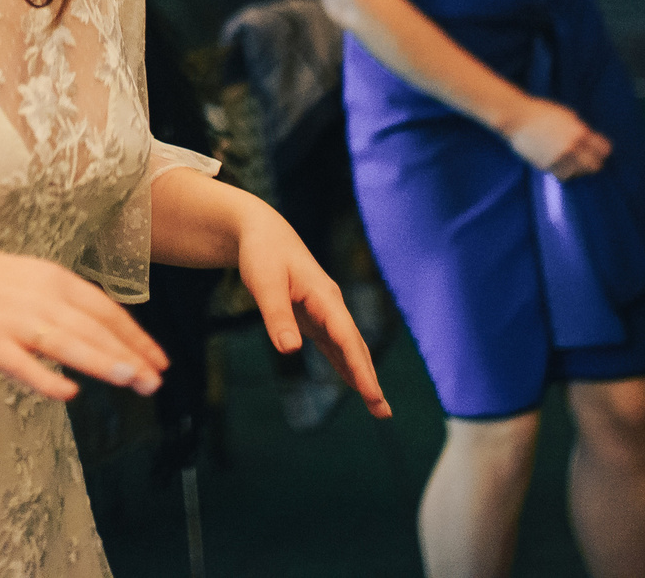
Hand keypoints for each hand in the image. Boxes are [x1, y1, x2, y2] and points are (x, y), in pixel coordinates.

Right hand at [0, 234, 169, 401]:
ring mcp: (14, 321)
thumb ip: (62, 304)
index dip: (135, 337)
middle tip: (156, 382)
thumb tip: (98, 333)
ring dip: (102, 362)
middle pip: (93, 329)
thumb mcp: (28, 278)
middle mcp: (39, 298)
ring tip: (132, 380)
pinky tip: (69, 394)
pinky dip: (47, 379)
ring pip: (67, 343)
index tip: (158, 360)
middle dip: (129, 356)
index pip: (105, 310)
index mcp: (52, 279)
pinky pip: (23, 365)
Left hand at [233, 214, 390, 419]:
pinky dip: (344, 363)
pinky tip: (352, 381)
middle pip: (354, 346)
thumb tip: (290, 350)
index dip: (361, 368)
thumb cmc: (262, 253)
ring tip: (376, 405)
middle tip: (383, 413)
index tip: (372, 394)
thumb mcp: (264, 283)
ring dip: (361, 374)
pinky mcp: (313, 314)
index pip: (347, 338)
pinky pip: (334, 344)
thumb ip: (277, 316)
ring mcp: (324, 310)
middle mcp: (330, 305)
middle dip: (369, 379)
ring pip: (347, 347)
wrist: (261, 230)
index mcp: (324, 296)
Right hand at [504, 98, 609, 179]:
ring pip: (577, 173)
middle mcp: (572, 146)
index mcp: (579, 131)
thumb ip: (578, 127)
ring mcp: (559, 157)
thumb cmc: (540, 112)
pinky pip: (562, 174)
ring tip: (575, 168)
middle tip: (591, 165)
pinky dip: (563, 172)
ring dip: (577, 170)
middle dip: (594, 165)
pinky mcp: (547, 164)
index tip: (602, 153)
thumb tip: (587, 138)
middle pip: (593, 165)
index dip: (603, 152)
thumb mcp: (565, 115)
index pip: (603, 149)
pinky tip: (561, 166)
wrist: (517, 117)